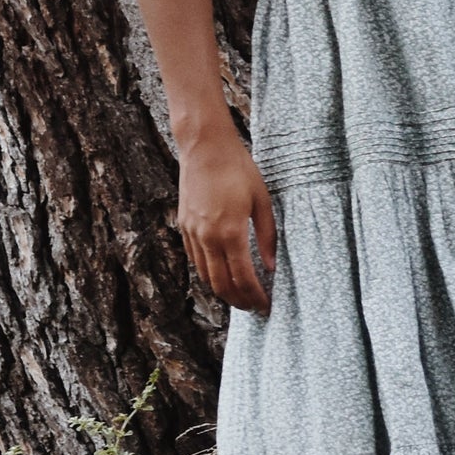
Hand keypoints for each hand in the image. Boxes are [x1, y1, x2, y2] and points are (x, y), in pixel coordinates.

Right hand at [175, 123, 276, 315]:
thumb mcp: (262, 201)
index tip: (265, 305)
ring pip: (205, 275)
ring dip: (222, 291)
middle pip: (221, 284)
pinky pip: (195, 260)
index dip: (255, 296)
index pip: (243, 278)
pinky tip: (221, 274)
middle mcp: (208, 237)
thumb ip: (267, 236)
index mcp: (231, 231)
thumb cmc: (239, 169)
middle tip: (253, 308)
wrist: (205, 147)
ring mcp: (192, 232)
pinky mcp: (184, 225)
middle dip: (238, 301)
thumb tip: (270, 267)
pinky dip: (208, 273)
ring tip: (239, 296)